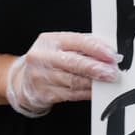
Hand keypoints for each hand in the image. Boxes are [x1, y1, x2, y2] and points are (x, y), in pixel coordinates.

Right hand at [2, 31, 119, 117]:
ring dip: (93, 82)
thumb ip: (81, 45)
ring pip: (73, 81)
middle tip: (112, 72)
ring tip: (107, 82)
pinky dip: (85, 93)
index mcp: (50, 40)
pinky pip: (70, 94)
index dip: (95, 48)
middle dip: (96, 68)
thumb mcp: (59, 46)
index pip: (76, 41)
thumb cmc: (47, 59)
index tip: (111, 55)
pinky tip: (95, 92)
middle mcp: (43, 57)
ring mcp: (41, 76)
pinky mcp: (44, 93)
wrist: (22, 79)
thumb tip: (108, 50)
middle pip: (73, 63)